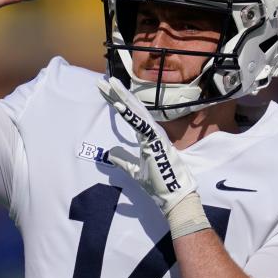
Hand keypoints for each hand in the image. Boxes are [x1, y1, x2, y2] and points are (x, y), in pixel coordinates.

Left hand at [97, 77, 196, 214]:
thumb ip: (123, 160)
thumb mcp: (134, 171)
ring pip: (136, 111)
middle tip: (102, 81)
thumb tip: (110, 153)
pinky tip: (118, 104)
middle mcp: (152, 131)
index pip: (130, 115)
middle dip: (117, 94)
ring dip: (122, 97)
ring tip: (110, 83)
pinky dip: (129, 114)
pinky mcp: (155, 141)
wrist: (174, 196)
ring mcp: (154, 135)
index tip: (105, 91)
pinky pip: (139, 124)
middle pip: (132, 108)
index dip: (117, 102)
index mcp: (148, 136)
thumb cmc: (159, 184)